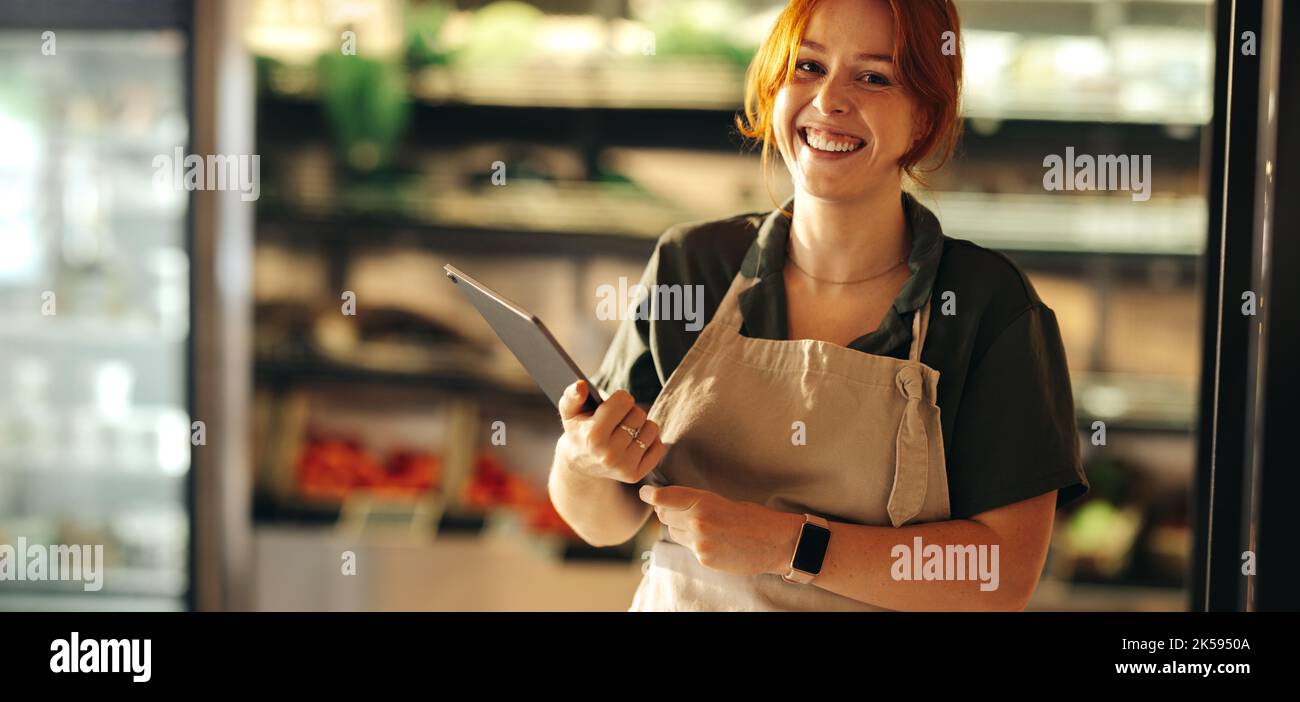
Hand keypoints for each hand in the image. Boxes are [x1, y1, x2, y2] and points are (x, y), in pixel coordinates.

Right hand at [556, 380, 666, 483]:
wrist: (580, 463)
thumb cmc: (579, 430)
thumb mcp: (570, 412)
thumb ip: (572, 395)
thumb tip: (580, 385)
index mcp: (593, 435)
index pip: (624, 401)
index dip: (620, 398)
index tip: (613, 405)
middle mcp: (609, 453)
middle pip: (639, 414)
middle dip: (630, 411)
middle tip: (619, 419)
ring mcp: (623, 466)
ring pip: (652, 429)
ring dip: (642, 426)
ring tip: (627, 430)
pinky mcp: (635, 474)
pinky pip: (659, 447)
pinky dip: (651, 441)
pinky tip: (635, 442)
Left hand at [638, 484, 803, 576]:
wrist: (775, 542)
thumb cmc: (754, 517)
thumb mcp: (722, 502)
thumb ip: (696, 504)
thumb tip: (674, 505)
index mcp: (702, 502)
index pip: (663, 498)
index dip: (650, 495)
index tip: (645, 493)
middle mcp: (696, 523)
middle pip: (664, 516)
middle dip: (666, 511)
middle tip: (676, 507)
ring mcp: (699, 543)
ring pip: (674, 533)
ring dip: (680, 528)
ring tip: (703, 525)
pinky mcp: (703, 559)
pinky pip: (689, 548)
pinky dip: (695, 544)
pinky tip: (714, 540)